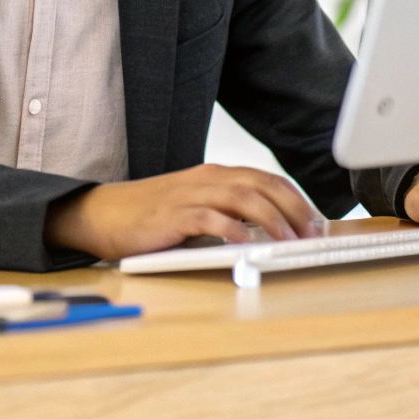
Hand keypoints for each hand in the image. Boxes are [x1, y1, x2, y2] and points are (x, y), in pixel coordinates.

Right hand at [44, 164, 322, 259]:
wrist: (102, 214)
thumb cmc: (150, 215)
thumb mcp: (195, 205)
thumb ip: (227, 211)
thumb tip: (270, 230)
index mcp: (215, 175)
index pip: (268, 179)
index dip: (297, 199)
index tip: (315, 222)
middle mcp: (206, 179)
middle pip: (262, 185)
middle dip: (294, 209)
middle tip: (312, 233)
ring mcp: (190, 195)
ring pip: (243, 198)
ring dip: (272, 220)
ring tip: (289, 241)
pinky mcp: (174, 215)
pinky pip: (211, 218)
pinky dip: (234, 230)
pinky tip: (247, 243)